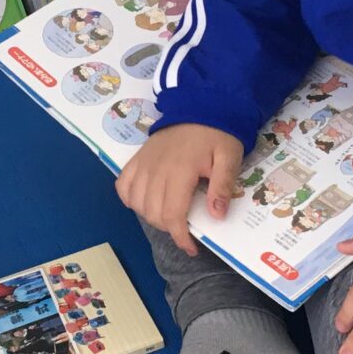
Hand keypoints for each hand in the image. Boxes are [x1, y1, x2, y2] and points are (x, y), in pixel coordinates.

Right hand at [116, 123, 243, 256]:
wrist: (199, 106)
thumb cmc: (216, 134)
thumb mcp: (229, 157)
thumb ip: (222, 186)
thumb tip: (215, 216)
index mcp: (180, 171)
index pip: (172, 214)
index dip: (180, 237)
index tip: (191, 248)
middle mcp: (156, 170)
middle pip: (153, 213)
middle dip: (169, 228)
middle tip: (186, 227)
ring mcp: (143, 164)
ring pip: (137, 204)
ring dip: (151, 217)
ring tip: (169, 216)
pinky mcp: (136, 159)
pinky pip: (123, 185)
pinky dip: (130, 199)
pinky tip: (144, 202)